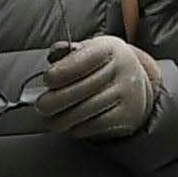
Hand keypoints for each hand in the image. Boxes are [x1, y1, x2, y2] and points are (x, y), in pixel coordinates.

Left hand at [35, 35, 160, 141]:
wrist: (135, 82)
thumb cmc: (101, 66)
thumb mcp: (88, 51)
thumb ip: (67, 53)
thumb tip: (54, 52)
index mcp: (109, 48)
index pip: (85, 60)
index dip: (63, 71)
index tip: (47, 80)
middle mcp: (122, 69)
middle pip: (83, 88)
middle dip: (56, 100)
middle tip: (41, 106)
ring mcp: (128, 93)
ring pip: (88, 109)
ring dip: (63, 118)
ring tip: (50, 120)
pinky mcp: (128, 114)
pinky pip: (97, 124)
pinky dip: (79, 128)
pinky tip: (70, 126)